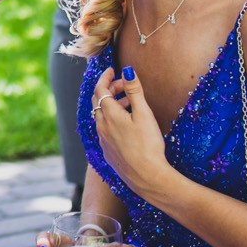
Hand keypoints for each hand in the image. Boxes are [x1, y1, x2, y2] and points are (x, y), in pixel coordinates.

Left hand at [91, 68, 174, 199]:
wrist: (147, 177)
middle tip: (124, 86)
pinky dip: (112, 120)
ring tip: (130, 104)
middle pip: (99, 102)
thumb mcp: (143, 114)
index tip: (112, 70)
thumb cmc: (148, 145)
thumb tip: (127, 71)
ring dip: (112, 105)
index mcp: (110, 115)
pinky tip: (126, 124)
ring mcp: (103, 140)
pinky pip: (104, 130)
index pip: (100, 89)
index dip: (105, 77)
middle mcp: (102, 127)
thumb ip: (134, 91)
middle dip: (109, 89)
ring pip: (101, 116)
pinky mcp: (108, 152)